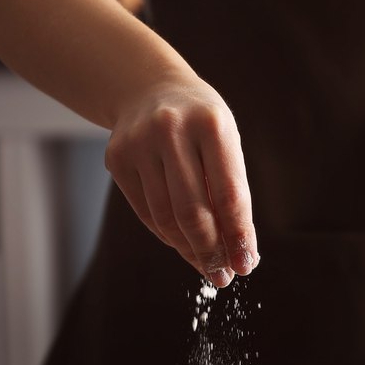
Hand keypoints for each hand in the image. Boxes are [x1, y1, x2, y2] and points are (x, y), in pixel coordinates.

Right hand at [104, 79, 258, 286]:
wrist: (149, 88)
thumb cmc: (201, 123)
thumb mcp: (225, 143)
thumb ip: (232, 192)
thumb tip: (239, 251)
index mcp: (211, 123)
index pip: (228, 193)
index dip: (239, 235)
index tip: (247, 265)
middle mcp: (171, 129)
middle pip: (193, 211)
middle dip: (211, 250)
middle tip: (223, 276)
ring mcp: (139, 143)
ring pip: (165, 217)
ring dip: (188, 250)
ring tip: (206, 266)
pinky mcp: (117, 158)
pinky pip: (146, 212)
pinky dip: (167, 235)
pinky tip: (182, 244)